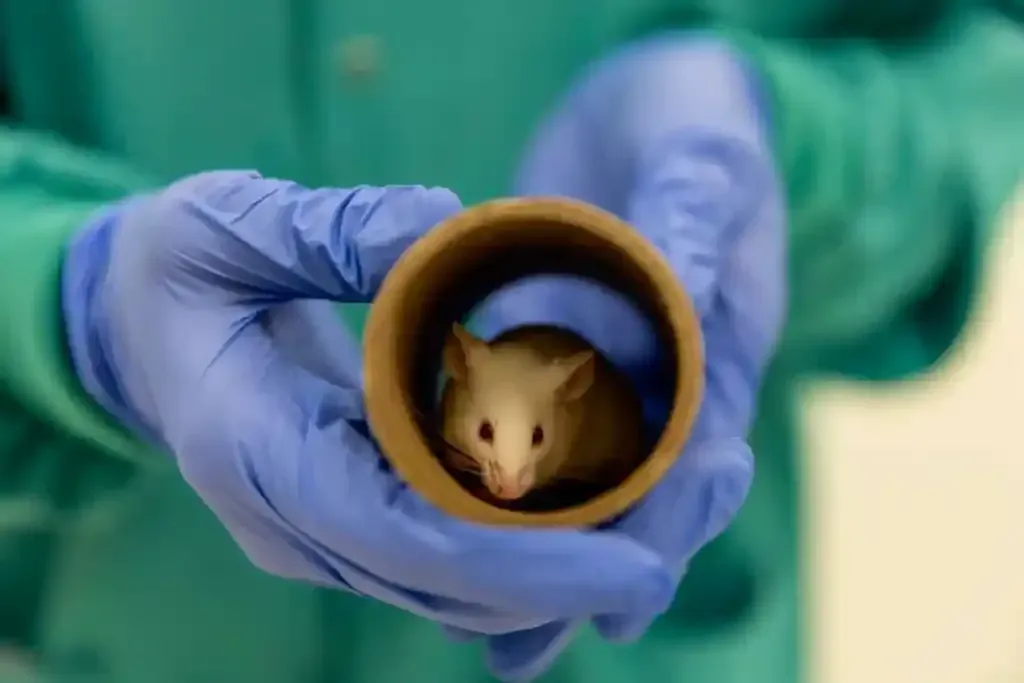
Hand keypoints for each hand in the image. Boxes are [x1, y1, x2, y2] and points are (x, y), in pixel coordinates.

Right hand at [61, 173, 675, 638]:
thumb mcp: (223, 224)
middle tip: (685, 537)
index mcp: (256, 455)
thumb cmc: (175, 272)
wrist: (139, 329)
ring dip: (562, 570)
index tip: (636, 556)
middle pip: (450, 585)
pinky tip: (604, 503)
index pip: (405, 537)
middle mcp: (292, 520)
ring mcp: (325, 533)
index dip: (523, 560)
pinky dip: (530, 545)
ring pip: (459, 588)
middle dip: (569, 578)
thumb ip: (325, 228)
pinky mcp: (355, 519)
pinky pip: (453, 557)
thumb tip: (441, 223)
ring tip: (666, 517)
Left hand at [468, 35, 785, 678]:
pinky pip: (546, 453)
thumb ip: (695, 217)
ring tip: (494, 648)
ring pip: (589, 496)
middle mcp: (675, 391)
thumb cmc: (694, 130)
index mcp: (721, 352)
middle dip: (588, 575)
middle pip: (640, 503)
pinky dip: (510, 505)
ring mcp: (624, 389)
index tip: (617, 596)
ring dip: (541, 567)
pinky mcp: (572, 376)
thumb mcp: (703, 158)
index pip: (694, 458)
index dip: (655, 527)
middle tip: (525, 651)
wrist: (660, 118)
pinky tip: (456, 552)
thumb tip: (686, 294)